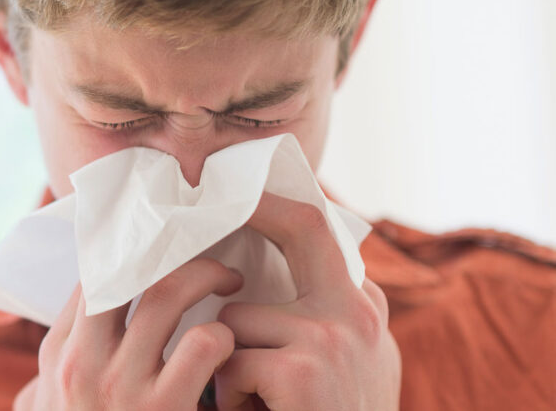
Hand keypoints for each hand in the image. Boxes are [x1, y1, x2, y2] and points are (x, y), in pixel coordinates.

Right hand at [14, 257, 244, 409]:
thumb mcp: (67, 395)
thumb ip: (82, 346)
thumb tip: (106, 289)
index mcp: (59, 354)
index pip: (93, 274)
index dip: (132, 247)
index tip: (167, 237)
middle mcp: (82, 363)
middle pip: (128, 272)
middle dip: (175, 252)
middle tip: (209, 251)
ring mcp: (121, 387)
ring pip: (168, 295)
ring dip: (209, 278)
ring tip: (234, 283)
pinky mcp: (163, 410)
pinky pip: (203, 344)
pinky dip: (224, 335)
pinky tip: (231, 346)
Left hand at [214, 193, 400, 410]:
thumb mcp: (345, 368)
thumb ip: (318, 319)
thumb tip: (261, 279)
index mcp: (365, 309)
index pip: (323, 230)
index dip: (279, 202)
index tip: (244, 187)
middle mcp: (359, 313)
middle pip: (303, 228)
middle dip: (257, 207)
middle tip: (211, 201)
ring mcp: (333, 337)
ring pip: (237, 320)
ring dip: (229, 364)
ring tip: (252, 405)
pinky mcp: (303, 371)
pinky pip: (231, 361)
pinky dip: (230, 396)